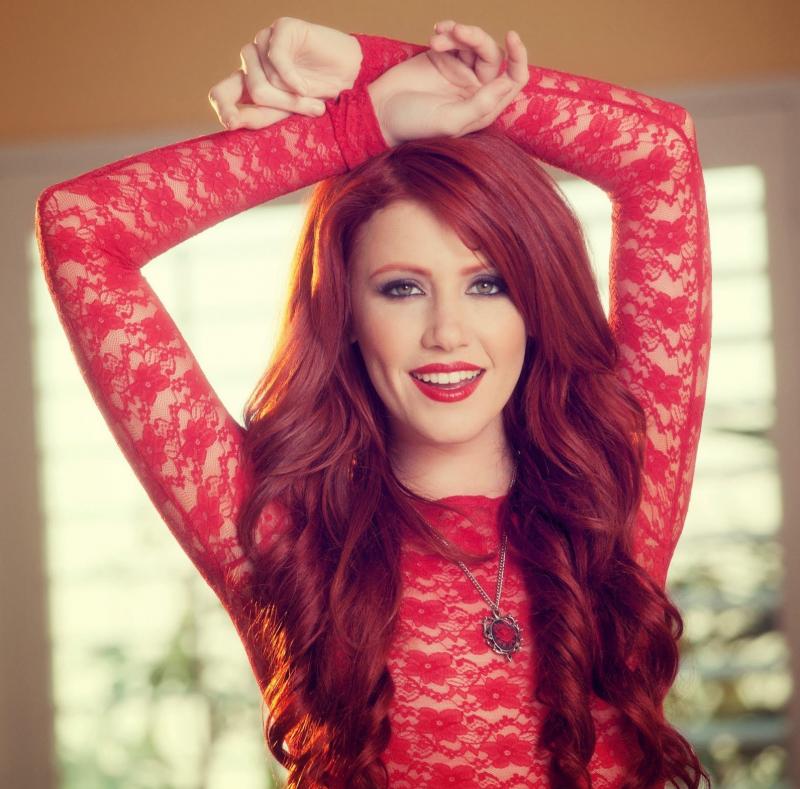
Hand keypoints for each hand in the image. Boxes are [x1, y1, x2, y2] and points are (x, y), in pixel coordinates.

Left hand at [208, 17, 361, 129]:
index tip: (231, 122)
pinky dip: (293, 79)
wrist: (351, 75)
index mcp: (249, 82)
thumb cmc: (320, 96)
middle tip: (303, 110)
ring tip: (313, 98)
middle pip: (248, 89)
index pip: (221, 93)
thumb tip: (230, 122)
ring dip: (290, 97)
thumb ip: (260, 117)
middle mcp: (253, 61)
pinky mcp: (281, 29)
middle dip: (275, 105)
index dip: (223, 106)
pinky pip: (276, 59)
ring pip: (263, 80)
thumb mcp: (287, 114)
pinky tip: (306, 87)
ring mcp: (265, 42)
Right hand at [368, 21, 528, 145]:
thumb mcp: (449, 120)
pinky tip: (435, 32)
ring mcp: (458, 72)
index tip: (510, 36)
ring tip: (437, 37)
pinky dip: (447, 31)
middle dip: (476, 38)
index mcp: (483, 107)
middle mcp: (474, 89)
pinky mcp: (441, 58)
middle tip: (456, 32)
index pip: (512, 80)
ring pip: (473, 42)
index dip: (518, 58)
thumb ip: (479, 105)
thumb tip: (506, 83)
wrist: (380, 114)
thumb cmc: (413, 125)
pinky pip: (454, 37)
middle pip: (492, 55)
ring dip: (458, 33)